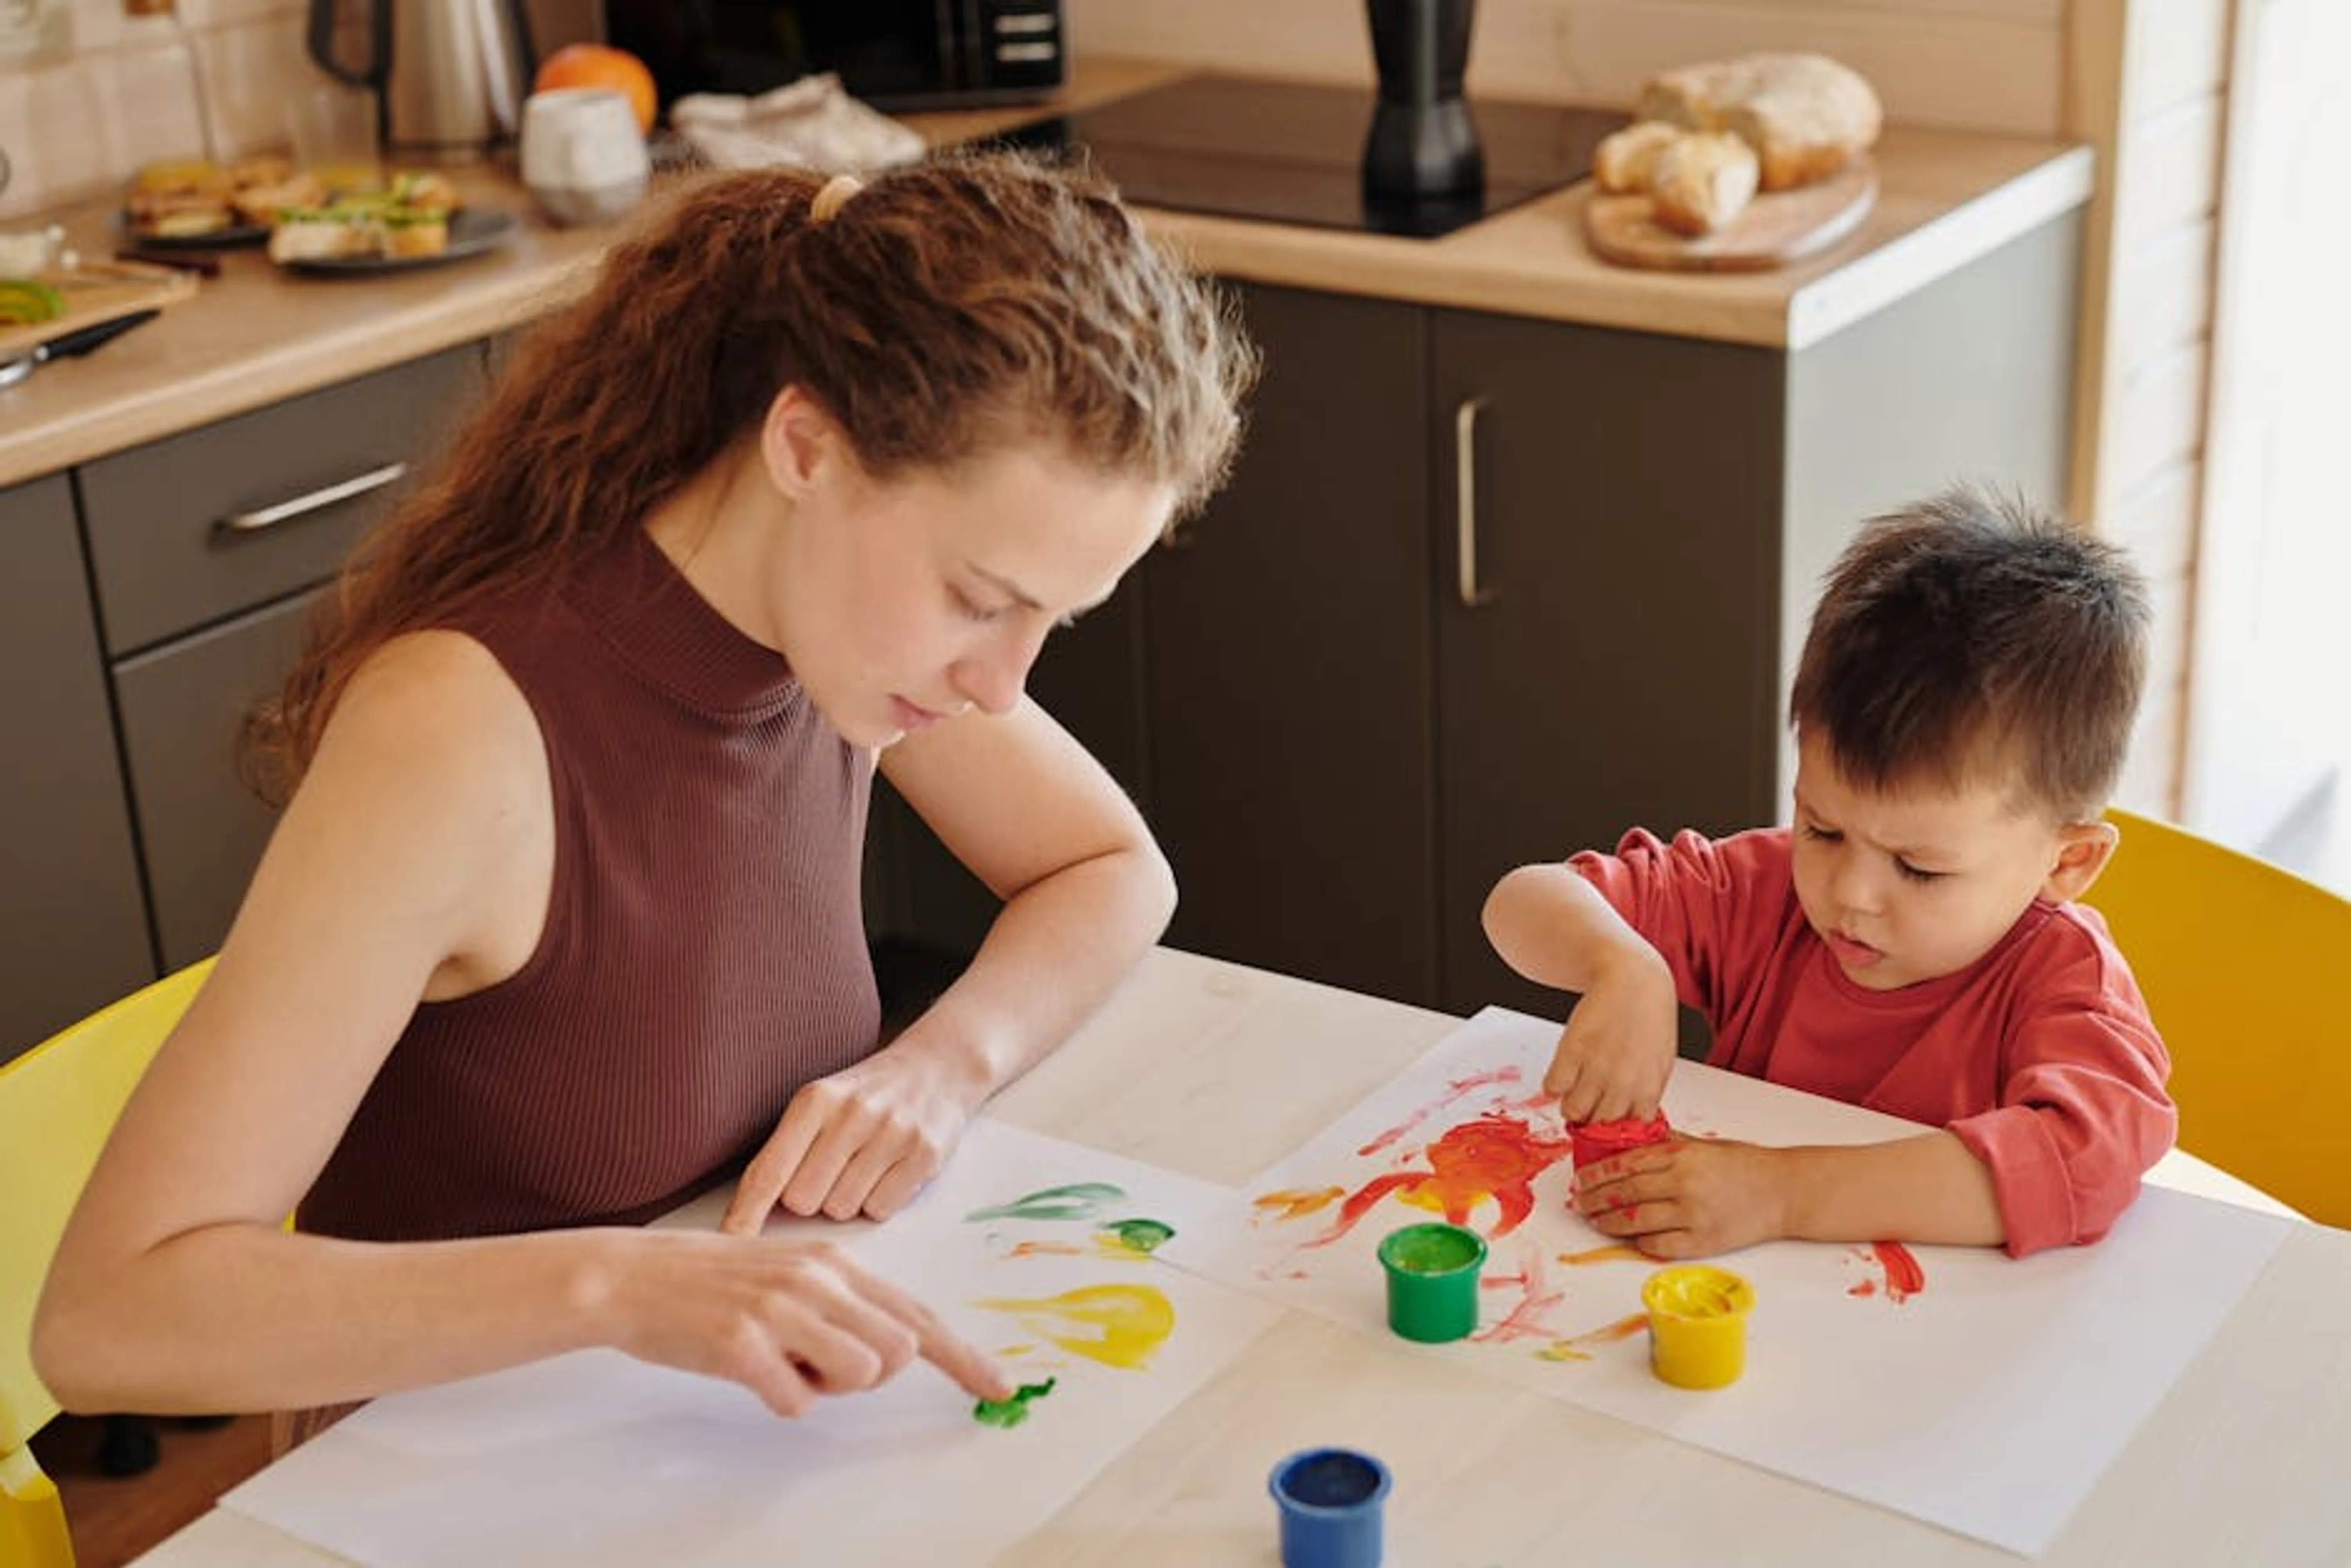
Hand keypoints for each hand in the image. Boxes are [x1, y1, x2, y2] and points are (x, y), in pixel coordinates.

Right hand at [610, 1231, 1012, 1414]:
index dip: (964, 1356)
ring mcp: (780, 1309)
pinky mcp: (743, 1343)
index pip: (919, 1314)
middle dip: (869, 1374)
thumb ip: (844, 1303)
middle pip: (898, 1351)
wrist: (633, 1277)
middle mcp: (817, 1279)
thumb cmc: (714, 1283)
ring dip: (824, 1386)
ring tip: (781, 1361)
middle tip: (816, 1363)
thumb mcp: (791, 1274)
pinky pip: (795, 1401)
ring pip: (858, 1374)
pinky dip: (778, 1398)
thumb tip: (888, 1348)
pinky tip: (748, 1369)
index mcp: (835, 1262)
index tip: (999, 1385)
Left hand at [722, 1034, 982, 1231]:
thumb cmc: (865, 1097)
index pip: (768, 1171)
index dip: (745, 1213)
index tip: (728, 1243)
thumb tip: (744, 1216)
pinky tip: (888, 1172)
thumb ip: (785, 1152)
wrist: (937, 1068)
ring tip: (863, 1166)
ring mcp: (891, 1133)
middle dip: (811, 1198)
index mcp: (815, 1100)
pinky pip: (880, 1209)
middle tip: (832, 1170)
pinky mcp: (925, 1154)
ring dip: (847, 1199)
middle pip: (803, 1201)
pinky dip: (879, 1201)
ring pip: (842, 1209)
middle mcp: (852, 1114)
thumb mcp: (819, 1105)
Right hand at [1543, 958, 1678, 1123]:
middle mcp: (1623, 1082)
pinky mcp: (1571, 1050)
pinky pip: (1552, 1087)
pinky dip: (1554, 1084)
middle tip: (1590, 1103)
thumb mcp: (1659, 1062)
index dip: (1616, 1128)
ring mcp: (1596, 1067)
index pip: (1628, 1132)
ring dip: (1571, 1104)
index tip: (1609, 1119)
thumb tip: (1629, 1119)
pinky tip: (1564, 1071)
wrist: (1634, 979)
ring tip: (1575, 1089)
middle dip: (1592, 1118)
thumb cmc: (1649, 1018)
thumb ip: (1645, 1093)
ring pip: (1572, 1111)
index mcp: (1648, 1088)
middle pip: (1598, 1125)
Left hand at [1572, 1137, 1786, 1257]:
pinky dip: (1639, 1242)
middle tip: (1578, 1203)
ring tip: (1595, 1220)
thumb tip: (1630, 1141)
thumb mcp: (1704, 1144)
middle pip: (1624, 1192)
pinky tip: (1628, 1238)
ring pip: (1636, 1220)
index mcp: (1682, 1155)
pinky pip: (1659, 1244)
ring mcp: (1693, 1215)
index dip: (1597, 1174)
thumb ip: (1668, 1143)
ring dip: (1609, 1222)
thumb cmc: (1746, 1166)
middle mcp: (1684, 1183)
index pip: (1625, 1164)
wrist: (1784, 1191)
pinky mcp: (1702, 1241)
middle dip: (1595, 1199)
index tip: (1580, 1180)